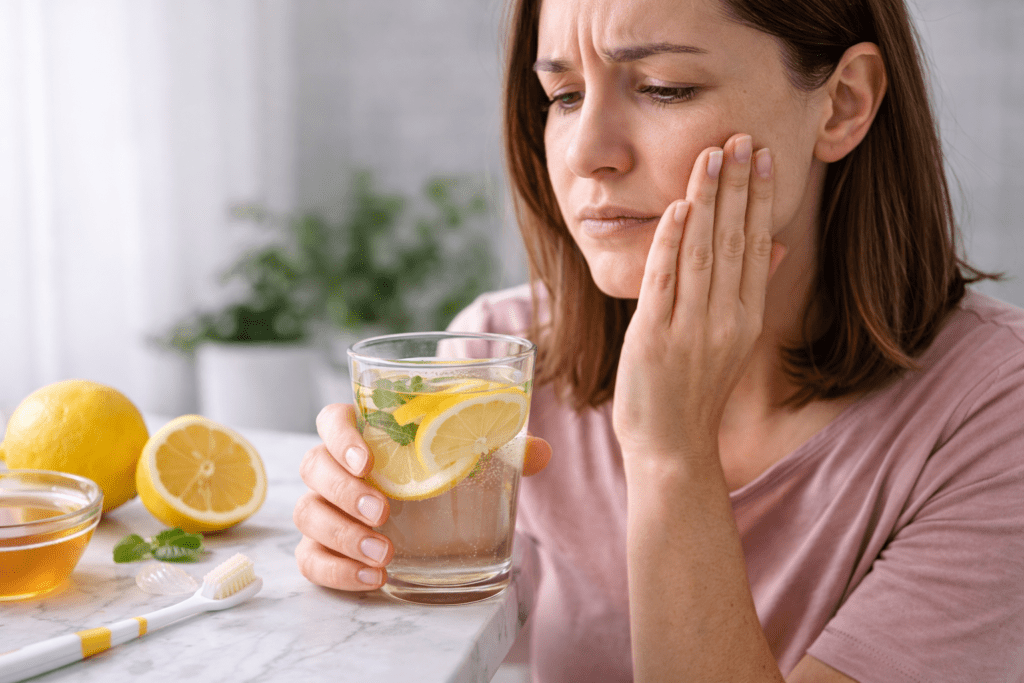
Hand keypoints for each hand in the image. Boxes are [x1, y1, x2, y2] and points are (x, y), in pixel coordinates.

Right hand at [294, 402, 551, 590]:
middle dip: (345, 492)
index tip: (369, 461)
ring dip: (342, 535)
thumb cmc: (445, 475)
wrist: (438, 519)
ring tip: (385, 555)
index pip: (333, 419)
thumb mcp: (477, 460)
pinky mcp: (323, 549)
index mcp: (365, 433)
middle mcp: (335, 468)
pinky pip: (310, 560)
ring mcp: (324, 509)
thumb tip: (541, 452)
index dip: (341, 437)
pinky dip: (336, 571)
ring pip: (308, 515)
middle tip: (385, 513)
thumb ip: (506, 450)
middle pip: (314, 467)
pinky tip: (371, 578)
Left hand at [612, 133, 784, 458]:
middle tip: (739, 137)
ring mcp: (690, 330)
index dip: (760, 199)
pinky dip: (670, 242)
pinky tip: (676, 207)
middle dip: (737, 186)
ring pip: (702, 252)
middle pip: (734, 240)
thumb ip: (751, 290)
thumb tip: (779, 243)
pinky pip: (664, 281)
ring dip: (707, 201)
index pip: (758, 246)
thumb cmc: (696, 392)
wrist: (671, 447)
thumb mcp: (733, 341)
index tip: (762, 156)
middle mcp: (725, 321)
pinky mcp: (654, 338)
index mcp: (746, 319)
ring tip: (712, 156)